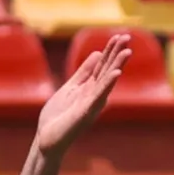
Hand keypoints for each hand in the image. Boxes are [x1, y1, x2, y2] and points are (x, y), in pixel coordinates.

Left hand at [34, 32, 131, 160]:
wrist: (45, 139)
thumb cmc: (57, 116)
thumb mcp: (70, 87)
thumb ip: (83, 73)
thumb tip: (97, 53)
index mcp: (90, 88)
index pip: (103, 66)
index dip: (110, 51)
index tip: (119, 35)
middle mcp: (95, 95)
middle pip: (108, 70)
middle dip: (117, 54)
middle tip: (128, 36)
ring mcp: (91, 104)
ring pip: (106, 82)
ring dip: (117, 66)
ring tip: (127, 52)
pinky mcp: (85, 113)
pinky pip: (98, 97)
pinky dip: (107, 85)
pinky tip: (116, 74)